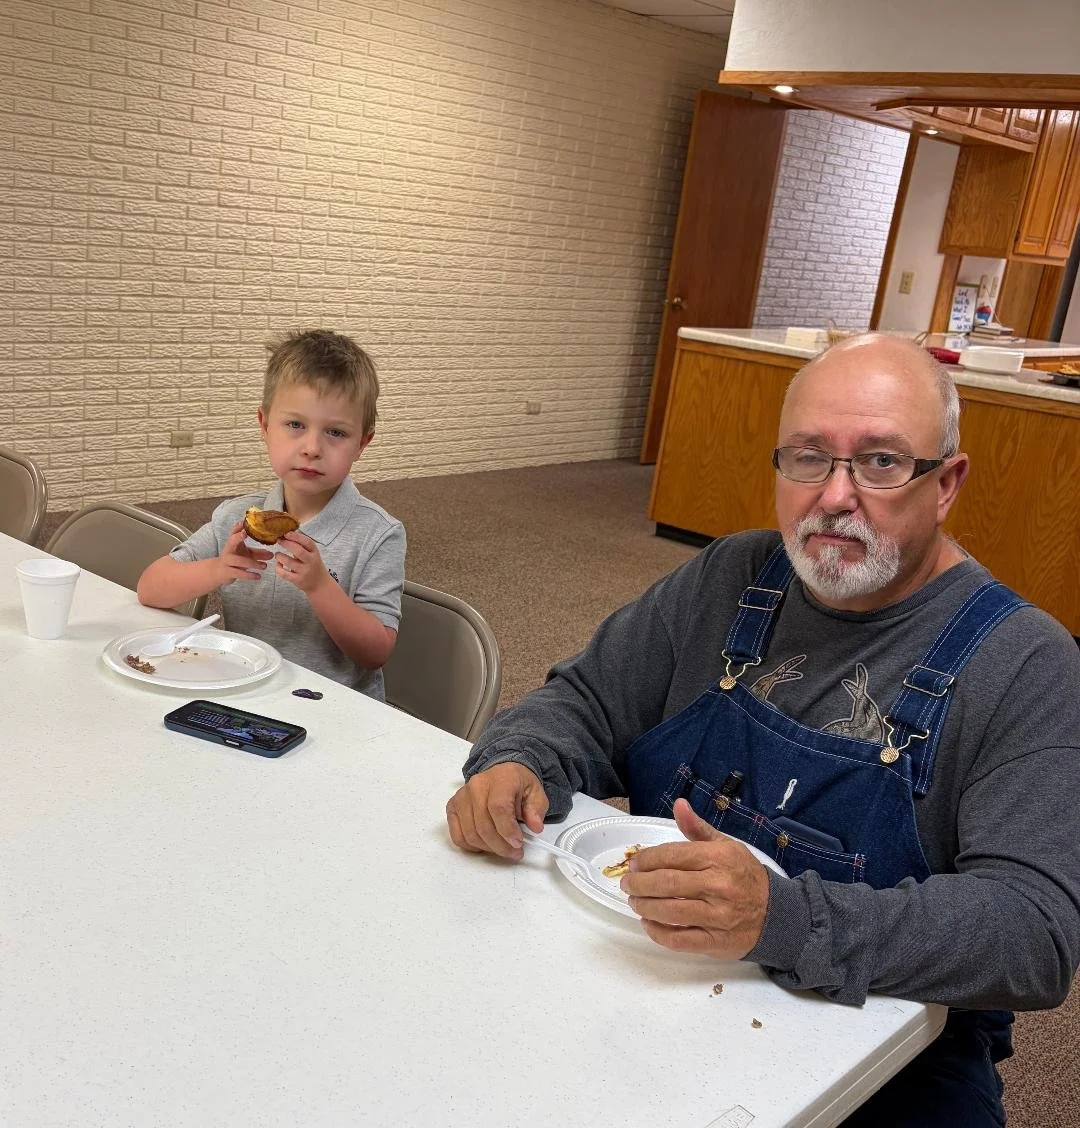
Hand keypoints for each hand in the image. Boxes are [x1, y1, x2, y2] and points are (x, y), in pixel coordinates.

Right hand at [217, 522, 272, 584]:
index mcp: (233, 543)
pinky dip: (249, 575)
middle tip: (246, 534)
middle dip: (238, 537)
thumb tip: (272, 554)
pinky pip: (239, 573)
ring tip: (265, 566)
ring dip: (253, 563)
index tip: (244, 522)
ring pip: (238, 560)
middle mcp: (228, 550)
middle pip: (231, 541)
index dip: (238, 527)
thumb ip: (259, 553)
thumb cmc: (235, 559)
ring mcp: (227, 561)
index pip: (234, 532)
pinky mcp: (227, 572)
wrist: (219, 572)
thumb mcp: (246, 554)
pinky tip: (258, 576)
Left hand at [275, 531, 327, 593]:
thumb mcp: (312, 555)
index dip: (296, 537)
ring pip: (288, 562)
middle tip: (279, 541)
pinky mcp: (297, 580)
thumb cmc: (313, 566)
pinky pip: (284, 573)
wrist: (320, 584)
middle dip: (287, 544)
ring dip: (280, 556)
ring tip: (277, 554)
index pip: (307, 542)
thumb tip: (288, 535)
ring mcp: (304, 572)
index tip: (287, 533)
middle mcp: (311, 562)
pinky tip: (279, 564)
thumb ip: (303, 546)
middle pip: (298, 551)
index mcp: (315, 553)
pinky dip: (278, 567)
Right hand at [446, 763, 548, 859]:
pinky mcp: (453, 808)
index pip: (498, 808)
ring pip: (470, 834)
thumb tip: (535, 827)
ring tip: (504, 849)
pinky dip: (472, 847)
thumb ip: (536, 810)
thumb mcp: (535, 792)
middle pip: (483, 825)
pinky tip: (486, 845)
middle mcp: (476, 787)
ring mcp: (462, 797)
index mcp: (500, 779)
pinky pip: (458, 835)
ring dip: (489, 848)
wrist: (501, 773)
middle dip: (501, 845)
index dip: (507, 830)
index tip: (518, 843)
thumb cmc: (517, 784)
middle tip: (515, 852)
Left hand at [621, 798, 770, 959]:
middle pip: (666, 883)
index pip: (672, 855)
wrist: (777, 914)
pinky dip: (657, 932)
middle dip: (639, 883)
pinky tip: (648, 923)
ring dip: (644, 906)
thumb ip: (697, 828)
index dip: (647, 859)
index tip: (635, 862)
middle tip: (628, 884)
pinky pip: (679, 939)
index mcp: (718, 858)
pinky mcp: (715, 941)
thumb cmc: (745, 876)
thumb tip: (679, 805)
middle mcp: (717, 886)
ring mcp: (716, 916)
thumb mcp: (726, 846)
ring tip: (635, 902)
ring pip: (669, 912)